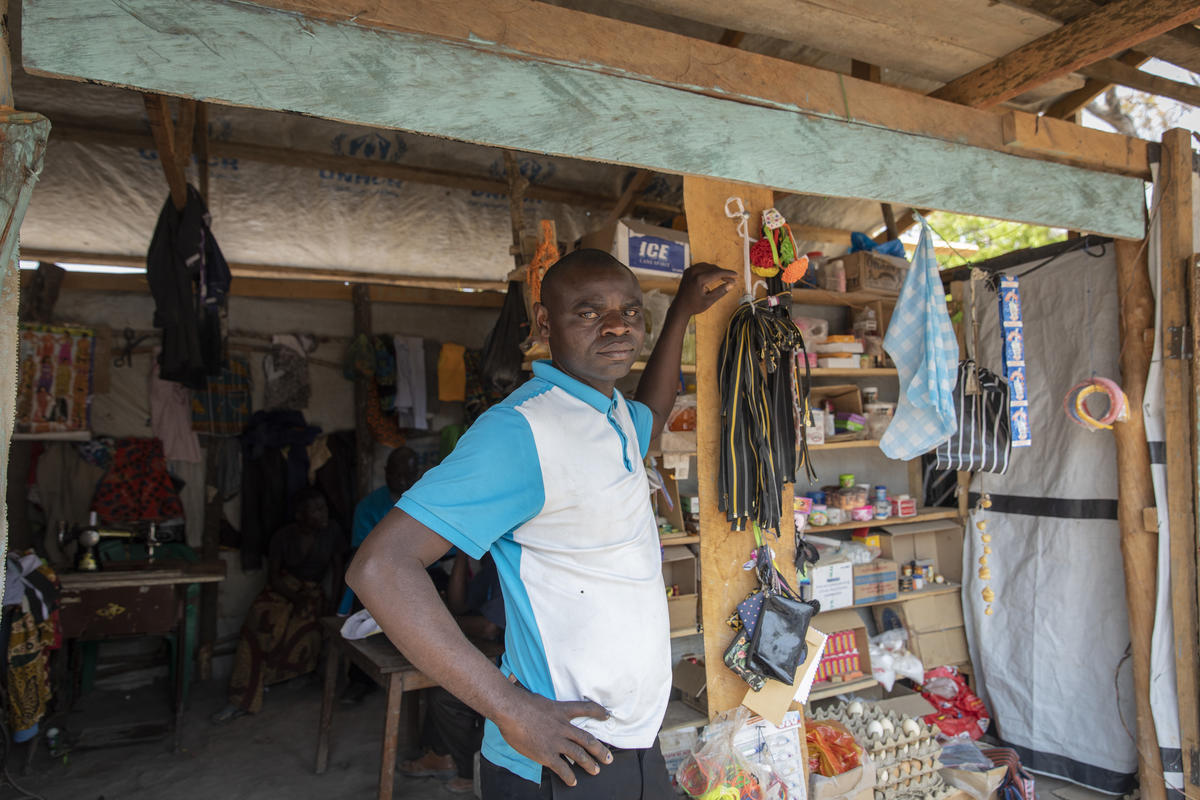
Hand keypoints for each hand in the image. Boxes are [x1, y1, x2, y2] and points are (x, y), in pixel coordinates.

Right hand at [495, 689, 612, 785]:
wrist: (510, 709)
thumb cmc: (520, 702)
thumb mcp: (541, 701)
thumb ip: (548, 709)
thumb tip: (546, 713)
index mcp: (562, 710)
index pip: (586, 708)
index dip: (598, 712)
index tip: (607, 715)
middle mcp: (563, 726)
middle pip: (587, 739)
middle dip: (600, 750)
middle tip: (608, 758)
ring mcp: (556, 741)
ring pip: (579, 755)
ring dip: (589, 764)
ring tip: (596, 771)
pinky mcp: (546, 754)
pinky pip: (562, 768)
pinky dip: (569, 776)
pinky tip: (572, 781)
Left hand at [672, 262, 736, 317]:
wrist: (679, 307)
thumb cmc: (694, 306)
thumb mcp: (709, 301)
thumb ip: (721, 291)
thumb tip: (732, 284)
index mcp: (699, 279)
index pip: (717, 273)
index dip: (728, 274)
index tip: (736, 275)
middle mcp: (693, 272)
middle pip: (713, 268)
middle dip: (723, 273)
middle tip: (732, 280)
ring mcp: (690, 270)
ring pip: (708, 266)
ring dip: (717, 271)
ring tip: (725, 278)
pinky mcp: (688, 271)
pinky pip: (701, 267)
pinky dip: (709, 270)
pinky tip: (715, 276)